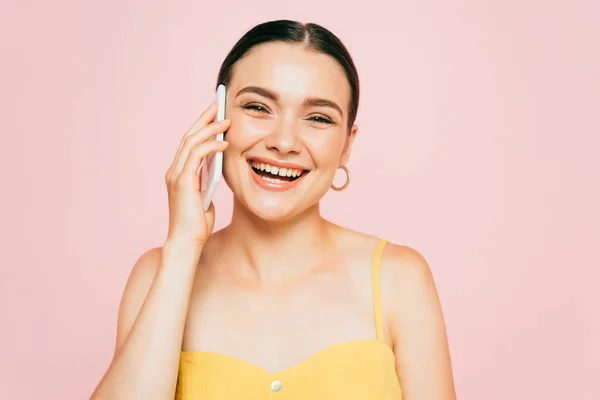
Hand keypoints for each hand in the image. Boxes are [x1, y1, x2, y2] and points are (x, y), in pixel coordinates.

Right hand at [164, 102, 230, 245]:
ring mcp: (176, 175)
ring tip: (226, 120)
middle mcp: (174, 171)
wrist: (187, 243)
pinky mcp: (182, 182)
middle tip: (218, 105)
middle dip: (204, 119)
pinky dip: (210, 146)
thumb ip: (207, 181)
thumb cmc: (197, 225)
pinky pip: (196, 156)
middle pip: (188, 136)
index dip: (201, 127)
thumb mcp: (206, 197)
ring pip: (191, 142)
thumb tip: (217, 167)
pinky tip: (225, 143)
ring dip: (209, 129)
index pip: (189, 143)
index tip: (215, 114)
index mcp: (179, 173)